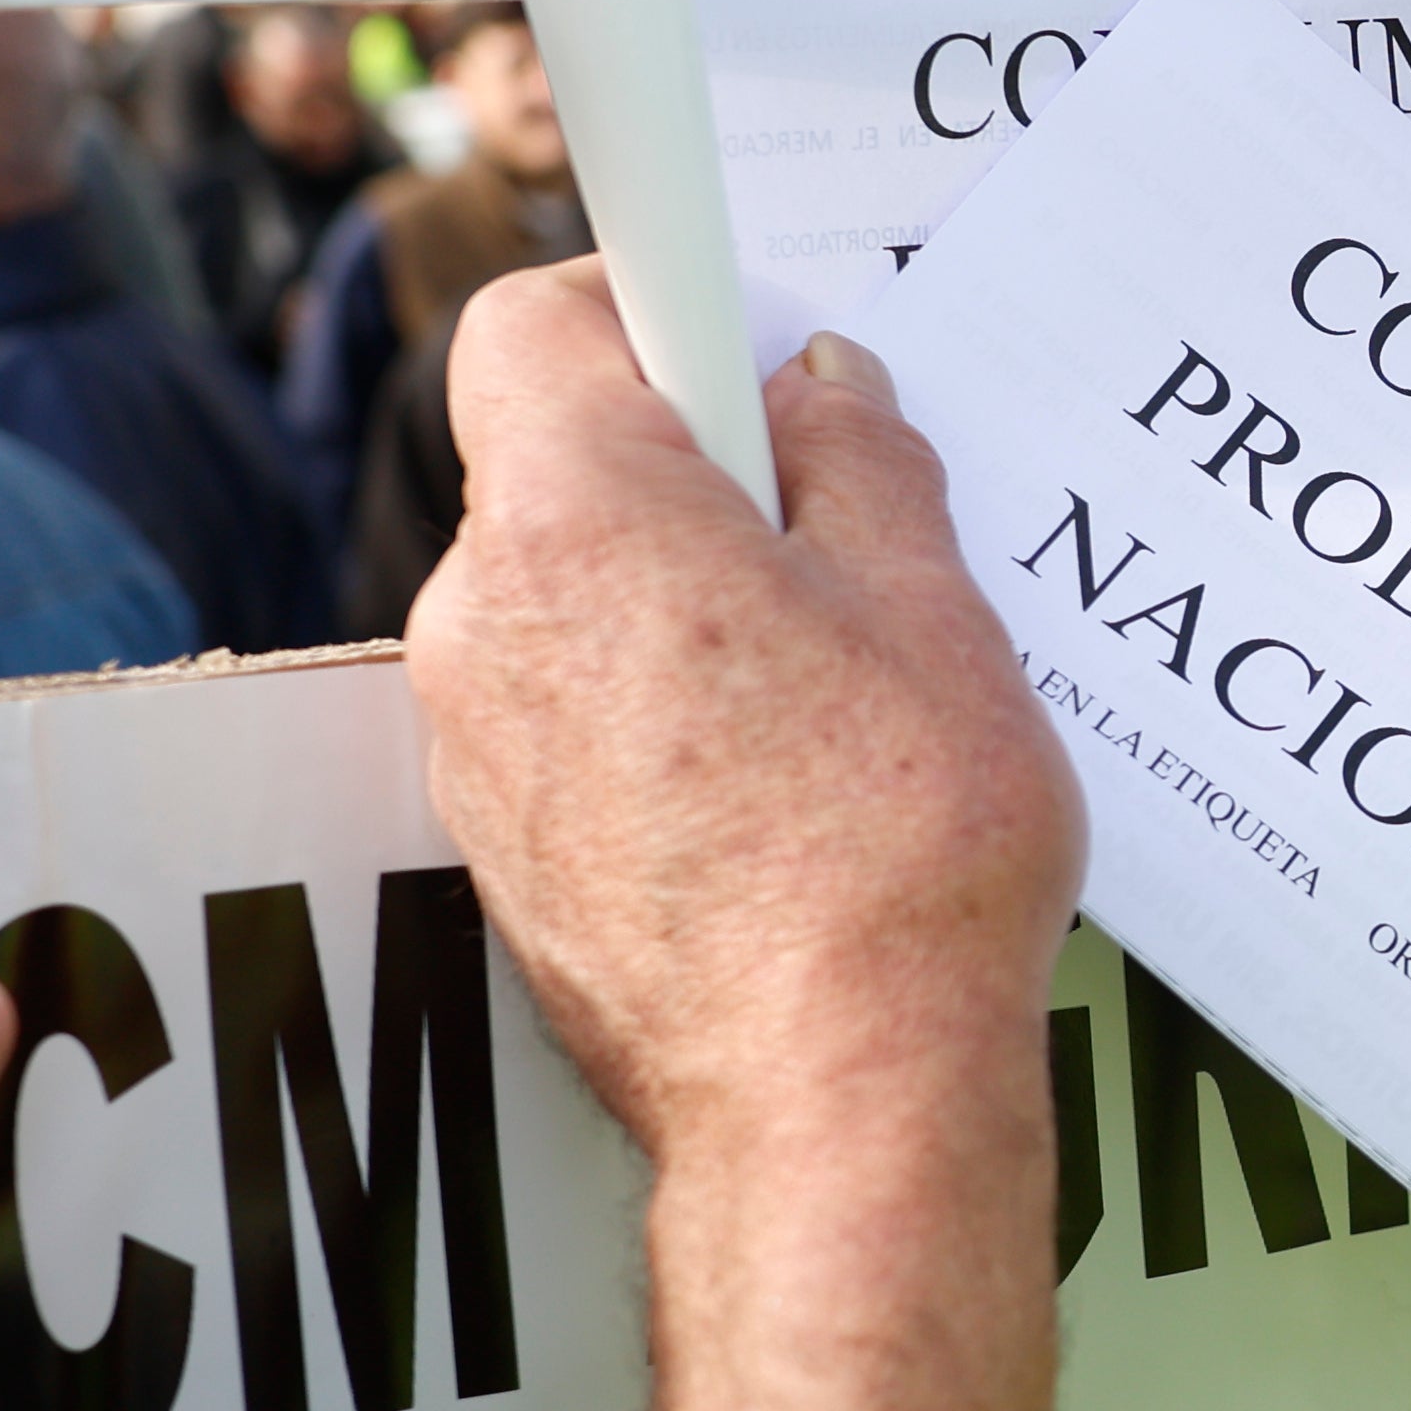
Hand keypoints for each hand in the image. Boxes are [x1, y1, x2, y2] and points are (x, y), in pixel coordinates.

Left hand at [402, 265, 1083, 1410]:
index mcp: (583, 519)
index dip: (641, 304)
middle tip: (832, 532)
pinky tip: (774, 785)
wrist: (835, 1107)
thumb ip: (864, 463)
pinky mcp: (496, 848)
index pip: (538, 322)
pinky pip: (562, 715)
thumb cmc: (899, 856)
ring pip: (564, 599)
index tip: (738, 339)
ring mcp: (472, 745)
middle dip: (684, 472)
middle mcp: (484, 619)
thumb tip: (826, 385)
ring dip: (671, 602)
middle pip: (557, 467)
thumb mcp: (938, 612)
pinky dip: (648, 712)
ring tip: (824, 688)